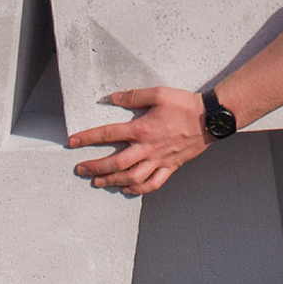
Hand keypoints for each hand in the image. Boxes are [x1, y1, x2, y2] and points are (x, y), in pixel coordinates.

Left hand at [67, 85, 208, 192]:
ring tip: (98, 181)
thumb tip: (114, 98)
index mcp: (142, 129)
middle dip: (95, 166)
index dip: (88, 138)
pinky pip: (153, 184)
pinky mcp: (170, 167)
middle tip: (80, 168)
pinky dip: (138, 190)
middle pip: (116, 162)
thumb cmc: (184, 105)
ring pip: (132, 177)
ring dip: (112, 181)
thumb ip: (134, 96)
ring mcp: (159, 160)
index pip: (109, 134)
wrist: (209, 119)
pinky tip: (127, 190)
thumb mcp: (158, 93)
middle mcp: (148, 148)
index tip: (73, 142)